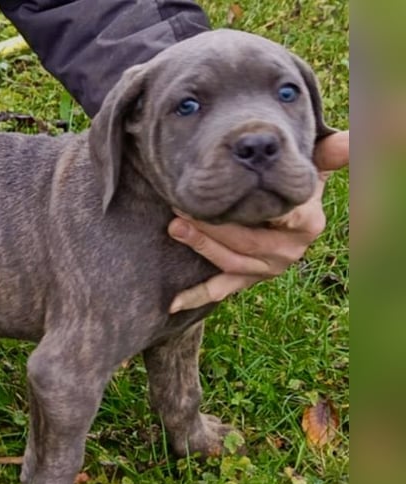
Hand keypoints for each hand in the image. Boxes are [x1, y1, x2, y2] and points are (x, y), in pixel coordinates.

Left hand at [168, 130, 348, 312]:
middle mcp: (289, 252)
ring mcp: (266, 270)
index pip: (281, 217)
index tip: (227, 192)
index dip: (252, 207)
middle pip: (246, 242)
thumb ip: (328, 154)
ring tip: (175, 228)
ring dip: (201, 246)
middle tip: (181, 208)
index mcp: (307, 223)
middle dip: (211, 226)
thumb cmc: (294, 184)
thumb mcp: (313, 167)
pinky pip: (220, 290)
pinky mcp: (246, 280)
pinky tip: (173, 303)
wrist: (285, 210)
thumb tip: (349, 140)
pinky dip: (196, 297)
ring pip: (230, 262)